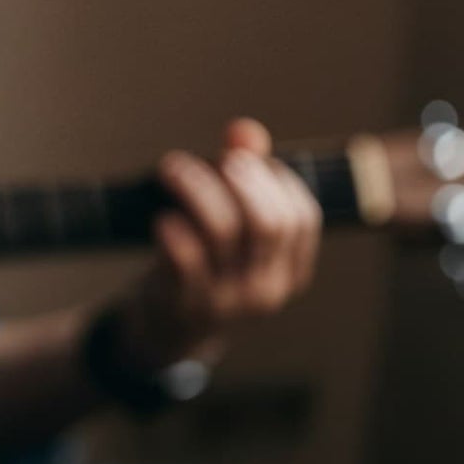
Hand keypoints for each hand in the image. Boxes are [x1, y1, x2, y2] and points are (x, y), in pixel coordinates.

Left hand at [116, 118, 321, 373]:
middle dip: (240, 179)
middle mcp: (266, 289)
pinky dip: (173, 229)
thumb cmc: (206, 269)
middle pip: (267, 222)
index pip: (302, 217)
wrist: (169, 333)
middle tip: (214, 159)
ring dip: (196, 189)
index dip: (275, 180)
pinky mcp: (184, 304)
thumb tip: (243, 130)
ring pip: (222, 232)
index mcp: (290, 272)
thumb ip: (244, 179)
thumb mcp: (233, 232)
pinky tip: (161, 216)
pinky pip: (183, 259)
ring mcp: (226, 300)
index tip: (243, 161)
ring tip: (173, 168)